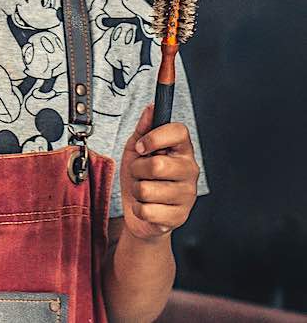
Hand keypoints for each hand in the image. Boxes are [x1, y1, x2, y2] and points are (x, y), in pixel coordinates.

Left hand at [119, 103, 199, 240]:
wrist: (139, 211)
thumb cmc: (140, 176)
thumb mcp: (136, 148)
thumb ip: (143, 128)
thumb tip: (151, 108)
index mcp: (182, 150)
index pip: (179, 132)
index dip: (155, 137)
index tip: (141, 146)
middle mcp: (190, 171)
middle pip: (157, 165)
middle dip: (137, 169)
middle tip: (139, 172)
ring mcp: (187, 195)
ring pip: (147, 190)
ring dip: (136, 190)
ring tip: (143, 190)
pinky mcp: (179, 217)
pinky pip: (146, 210)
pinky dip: (139, 209)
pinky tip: (147, 206)